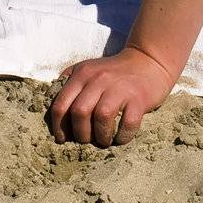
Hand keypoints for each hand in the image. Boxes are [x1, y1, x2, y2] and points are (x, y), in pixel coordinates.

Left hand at [46, 45, 176, 146]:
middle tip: (86, 140)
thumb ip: (70, 83)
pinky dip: (122, 137)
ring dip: (100, 136)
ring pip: (102, 117)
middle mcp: (99, 79)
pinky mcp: (139, 99)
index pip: (61, 103)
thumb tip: (54, 111)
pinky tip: (120, 138)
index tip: (62, 138)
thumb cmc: (114, 72)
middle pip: (79, 112)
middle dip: (79, 133)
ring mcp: (120, 88)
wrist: (148, 61)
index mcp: (83, 74)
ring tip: (103, 140)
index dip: (58, 126)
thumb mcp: (88, 69)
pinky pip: (128, 124)